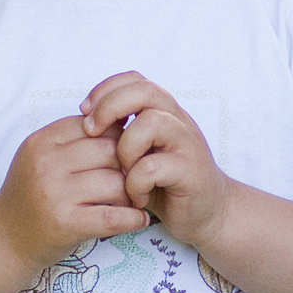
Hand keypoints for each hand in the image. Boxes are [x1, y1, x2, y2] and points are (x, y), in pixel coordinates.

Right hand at [0, 114, 148, 270]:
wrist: (4, 240)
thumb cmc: (30, 196)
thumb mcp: (41, 158)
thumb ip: (73, 140)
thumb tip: (122, 123)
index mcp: (42, 142)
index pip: (95, 125)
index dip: (117, 137)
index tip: (128, 152)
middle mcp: (46, 164)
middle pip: (110, 150)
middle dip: (130, 163)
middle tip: (140, 176)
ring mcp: (54, 194)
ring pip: (115, 182)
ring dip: (133, 192)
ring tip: (137, 199)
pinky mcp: (65, 224)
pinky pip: (113, 217)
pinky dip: (133, 218)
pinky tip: (139, 219)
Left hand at [81, 72, 232, 250]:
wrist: (208, 213)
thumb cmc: (165, 183)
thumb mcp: (141, 153)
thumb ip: (122, 134)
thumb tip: (83, 120)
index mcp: (164, 112)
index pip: (135, 80)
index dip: (105, 89)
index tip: (84, 111)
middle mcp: (178, 121)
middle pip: (144, 91)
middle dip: (110, 107)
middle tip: (91, 131)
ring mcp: (187, 144)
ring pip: (151, 123)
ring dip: (126, 148)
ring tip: (122, 172)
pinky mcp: (191, 172)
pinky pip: (153, 167)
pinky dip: (136, 183)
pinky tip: (136, 197)